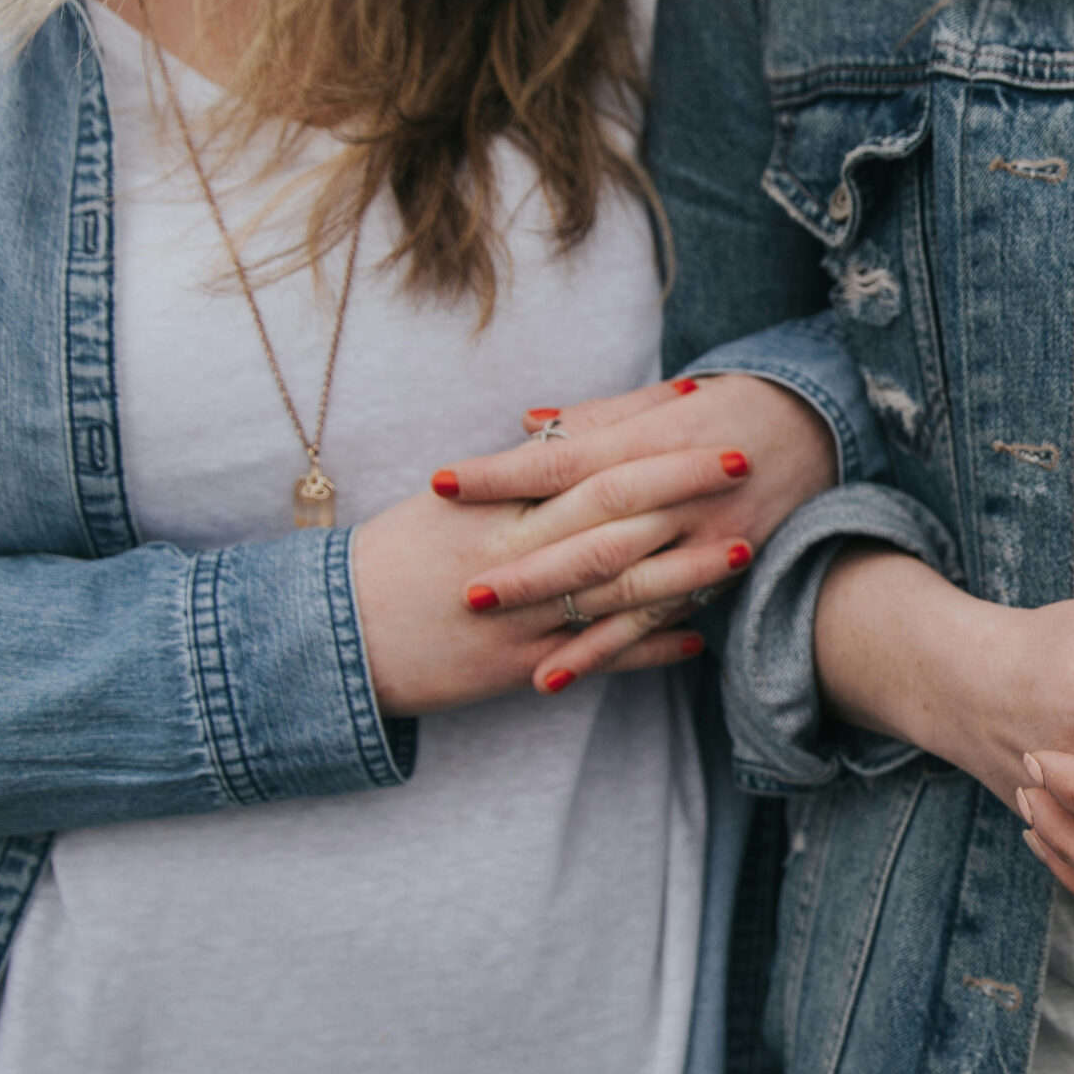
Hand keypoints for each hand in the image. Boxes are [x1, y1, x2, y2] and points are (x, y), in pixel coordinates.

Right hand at [350, 442, 751, 714]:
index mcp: (491, 507)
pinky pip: (596, 656)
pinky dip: (648, 648)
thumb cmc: (391, 562)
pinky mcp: (518, 669)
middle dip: (679, 484)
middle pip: (610, 512)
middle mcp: (510, 555)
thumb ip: (506, 474)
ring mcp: (518, 615)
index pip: (580, 457)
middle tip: (740, 458)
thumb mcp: (444, 508)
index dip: (639, 432)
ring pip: (616, 586)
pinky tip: (697, 638)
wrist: (331, 639)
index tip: (693, 403)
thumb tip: (558, 430)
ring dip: (684, 568)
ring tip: (742, 548)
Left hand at [432, 375, 837, 688]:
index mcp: (654, 442)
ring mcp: (704, 543)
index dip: (503, 474)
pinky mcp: (719, 579)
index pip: (565, 461)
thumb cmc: (727, 408)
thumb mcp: (662, 404)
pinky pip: (656, 624)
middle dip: (527, 568)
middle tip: (463, 591)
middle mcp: (679, 497)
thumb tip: (526, 425)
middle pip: (592, 535)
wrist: (816, 428)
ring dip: (561, 623)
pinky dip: (606, 654)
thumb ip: (595, 420)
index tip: (443, 483)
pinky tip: (556, 676)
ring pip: (624, 591)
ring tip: (498, 638)